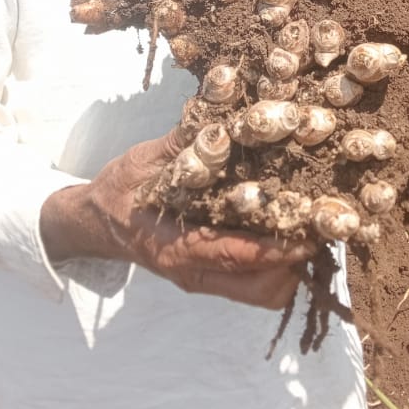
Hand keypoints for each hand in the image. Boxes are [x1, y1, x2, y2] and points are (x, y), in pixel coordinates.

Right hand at [40, 129, 314, 309]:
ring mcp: (203, 279)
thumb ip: (183, 144)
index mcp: (177, 249)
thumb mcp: (144, 160)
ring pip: (263, 292)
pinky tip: (284, 222)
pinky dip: (276, 261)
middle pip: (264, 290)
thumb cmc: (118, 190)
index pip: (239, 257)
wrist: (92, 222)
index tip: (312, 231)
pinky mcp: (210, 275)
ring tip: (307, 221)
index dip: (280, 247)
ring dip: (292, 264)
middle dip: (298, 263)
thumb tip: (219, 117)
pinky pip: (253, 282)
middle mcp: (195, 273)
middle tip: (317, 222)